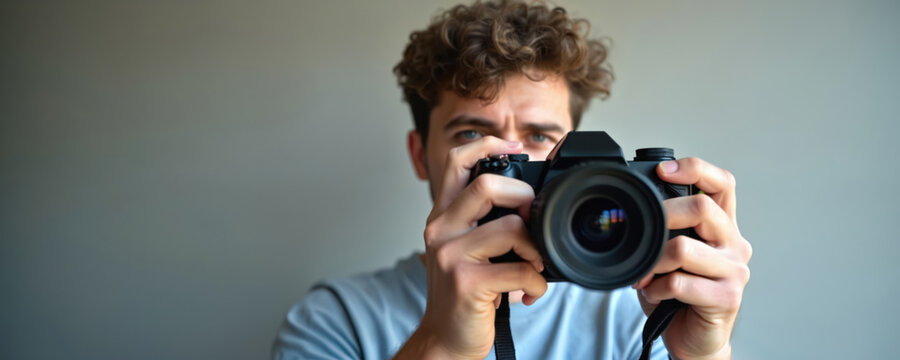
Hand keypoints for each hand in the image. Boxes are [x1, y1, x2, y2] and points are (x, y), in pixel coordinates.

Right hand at [394, 136, 547, 359]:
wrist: (446, 338)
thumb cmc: (465, 293)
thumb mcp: (466, 248)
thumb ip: (485, 221)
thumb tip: (530, 198)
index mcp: (442, 215)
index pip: (456, 160)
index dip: (488, 144)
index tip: (517, 147)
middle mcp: (440, 229)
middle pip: (487, 185)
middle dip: (524, 197)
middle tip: (532, 220)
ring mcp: (450, 255)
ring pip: (510, 227)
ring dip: (535, 248)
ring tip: (534, 265)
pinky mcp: (465, 282)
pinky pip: (519, 269)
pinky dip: (536, 283)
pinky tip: (530, 291)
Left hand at [633, 157, 751, 359]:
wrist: (693, 338)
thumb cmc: (678, 293)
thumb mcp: (671, 253)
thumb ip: (666, 229)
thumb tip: (635, 206)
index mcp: (723, 226)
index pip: (722, 183)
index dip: (695, 169)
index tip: (662, 171)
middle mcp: (734, 244)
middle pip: (703, 208)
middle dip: (663, 216)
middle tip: (642, 233)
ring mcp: (735, 271)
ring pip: (683, 248)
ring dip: (653, 262)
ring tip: (644, 274)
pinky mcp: (727, 297)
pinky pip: (679, 282)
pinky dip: (656, 288)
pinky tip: (654, 293)